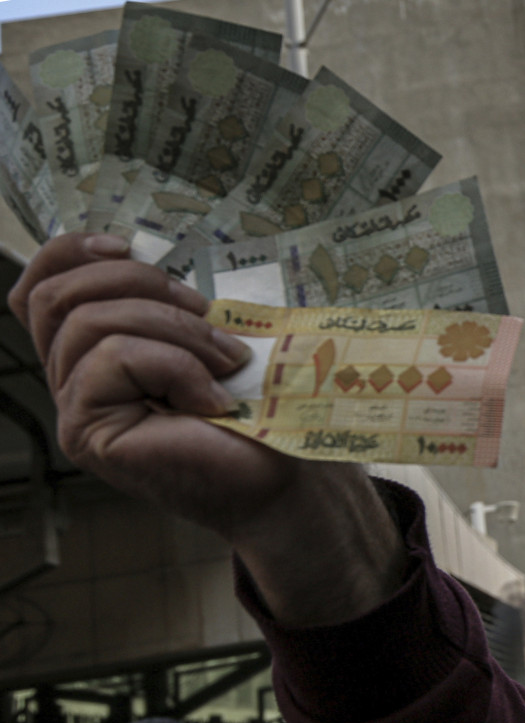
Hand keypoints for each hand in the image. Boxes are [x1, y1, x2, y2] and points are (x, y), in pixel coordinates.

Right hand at [9, 233, 404, 624]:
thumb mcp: (210, 335)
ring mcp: (74, 410)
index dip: (71, 251)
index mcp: (93, 352)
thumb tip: (141, 248)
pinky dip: (175, 365)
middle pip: (58, 296)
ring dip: (174, 329)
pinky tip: (212, 400)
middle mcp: (71, 380)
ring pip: (90, 323)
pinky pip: (113, 359)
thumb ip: (165, 302)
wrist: (284, 477)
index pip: (41, 288)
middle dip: (140, 283)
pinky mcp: (86, 433)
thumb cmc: (258, 409)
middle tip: (207, 313)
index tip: (130, 243)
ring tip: (227, 363)